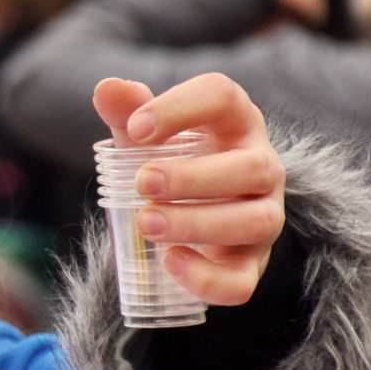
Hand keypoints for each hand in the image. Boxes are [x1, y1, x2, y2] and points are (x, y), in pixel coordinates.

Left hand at [93, 75, 284, 306]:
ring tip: (146, 222)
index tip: (135, 128)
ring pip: (254, 223)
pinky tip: (169, 262)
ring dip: (197, 224)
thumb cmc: (171, 163)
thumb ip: (127, 112)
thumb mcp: (147, 137)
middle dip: (193, 177)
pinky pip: (242, 281)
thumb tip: (107, 88)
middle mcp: (261, 168)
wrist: (191, 219)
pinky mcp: (249, 266)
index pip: (223, 98)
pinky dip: (207, 278)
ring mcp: (263, 218)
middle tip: (142, 183)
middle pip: (250, 168)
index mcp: (235, 123)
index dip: (180, 107)